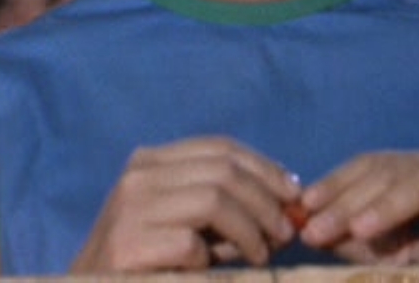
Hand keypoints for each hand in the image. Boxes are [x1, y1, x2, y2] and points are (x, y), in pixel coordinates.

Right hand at [70, 137, 299, 271]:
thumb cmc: (148, 264)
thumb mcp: (188, 221)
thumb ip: (227, 203)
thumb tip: (289, 194)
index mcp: (149, 162)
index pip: (221, 148)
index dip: (265, 168)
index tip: (293, 193)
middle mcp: (136, 177)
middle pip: (224, 172)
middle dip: (266, 201)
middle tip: (285, 232)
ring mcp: (128, 211)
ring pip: (214, 200)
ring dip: (251, 229)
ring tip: (264, 253)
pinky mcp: (125, 248)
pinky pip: (191, 244)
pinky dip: (211, 260)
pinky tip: (211, 273)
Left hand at [298, 148, 418, 263]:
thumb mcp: (381, 254)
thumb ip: (348, 237)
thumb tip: (304, 225)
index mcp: (405, 176)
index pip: (369, 165)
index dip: (336, 182)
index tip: (305, 204)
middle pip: (389, 171)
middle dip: (349, 202)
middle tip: (317, 230)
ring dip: (389, 203)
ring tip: (360, 226)